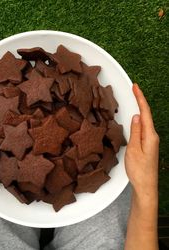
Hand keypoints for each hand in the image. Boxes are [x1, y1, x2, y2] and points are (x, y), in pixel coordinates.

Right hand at [125, 84, 158, 199]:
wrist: (145, 185)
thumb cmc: (139, 170)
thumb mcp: (133, 149)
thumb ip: (135, 132)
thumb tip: (137, 116)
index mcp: (150, 135)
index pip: (145, 112)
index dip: (140, 98)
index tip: (136, 87)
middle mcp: (152, 136)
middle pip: (147, 114)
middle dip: (141, 100)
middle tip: (134, 89)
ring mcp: (150, 140)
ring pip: (145, 120)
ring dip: (140, 108)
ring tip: (134, 99)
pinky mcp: (147, 144)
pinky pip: (143, 127)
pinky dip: (139, 118)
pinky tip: (135, 118)